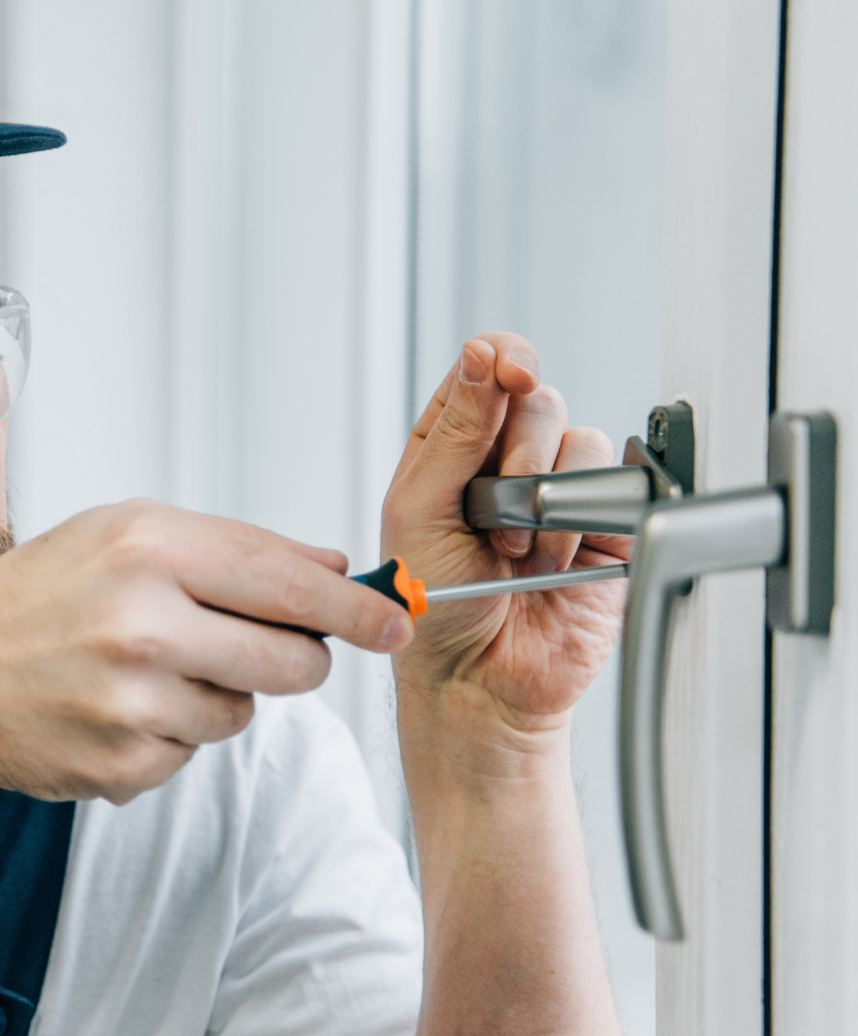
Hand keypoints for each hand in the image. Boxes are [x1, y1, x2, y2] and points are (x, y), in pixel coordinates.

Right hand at [0, 500, 412, 802]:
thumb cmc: (38, 595)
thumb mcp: (127, 534)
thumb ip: (237, 548)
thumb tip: (338, 569)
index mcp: (147, 548)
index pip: (290, 584)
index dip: (358, 609)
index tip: (398, 622)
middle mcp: (140, 624)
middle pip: (292, 662)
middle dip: (297, 659)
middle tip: (264, 649)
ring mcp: (129, 702)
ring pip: (244, 715)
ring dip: (219, 698)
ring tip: (151, 672)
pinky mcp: (118, 765)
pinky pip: (192, 756)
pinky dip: (170, 737)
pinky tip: (117, 710)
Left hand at [383, 334, 629, 742]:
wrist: (476, 680)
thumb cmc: (432, 605)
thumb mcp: (419, 509)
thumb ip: (455, 432)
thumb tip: (482, 356)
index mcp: (451, 445)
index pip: (484, 369)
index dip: (500, 359)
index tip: (506, 371)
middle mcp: (506, 461)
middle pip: (537, 398)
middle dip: (517, 452)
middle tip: (491, 514)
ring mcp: (557, 492)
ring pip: (579, 439)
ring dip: (544, 498)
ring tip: (516, 552)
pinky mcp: (604, 525)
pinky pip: (615, 487)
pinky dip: (580, 522)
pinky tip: (552, 562)